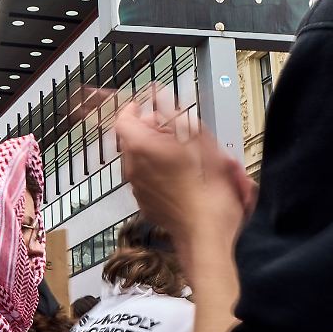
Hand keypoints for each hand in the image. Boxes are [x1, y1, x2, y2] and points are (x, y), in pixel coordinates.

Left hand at [114, 89, 255, 249]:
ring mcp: (137, 188)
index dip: (133, 109)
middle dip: (148, 130)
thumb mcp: (202, 144)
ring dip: (154, 150)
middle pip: (131, 139)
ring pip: (138, 159)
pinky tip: (181, 175)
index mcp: (143, 148)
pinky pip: (145, 179)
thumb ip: (178, 117)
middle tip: (171, 128)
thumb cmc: (208, 192)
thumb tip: (162, 97)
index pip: (124, 119)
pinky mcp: (145, 203)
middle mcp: (133, 168)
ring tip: (181, 152)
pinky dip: (157, 171)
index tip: (143, 105)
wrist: (206, 234)